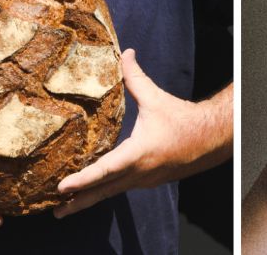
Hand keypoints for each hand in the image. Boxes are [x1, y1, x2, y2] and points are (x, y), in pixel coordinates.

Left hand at [54, 49, 231, 217]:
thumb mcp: (155, 98)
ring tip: (66, 209)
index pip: (104, 170)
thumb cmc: (183, 120)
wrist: (210, 139)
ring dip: (89, 200)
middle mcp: (139, 173)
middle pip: (103, 191)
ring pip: (111, 192)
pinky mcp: (148, 181)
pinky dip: (105, 191)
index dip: (82, 180)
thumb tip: (126, 53)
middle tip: (56, 213)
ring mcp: (144, 180)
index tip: (62, 188)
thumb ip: (135, 77)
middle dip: (78, 202)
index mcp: (138, 154)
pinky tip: (95, 191)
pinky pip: (121, 188)